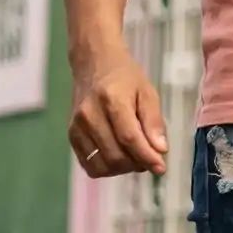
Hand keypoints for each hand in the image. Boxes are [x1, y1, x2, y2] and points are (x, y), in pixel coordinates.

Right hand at [70, 49, 168, 178]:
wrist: (94, 64)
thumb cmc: (126, 77)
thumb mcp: (148, 92)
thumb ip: (154, 122)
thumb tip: (160, 151)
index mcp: (112, 100)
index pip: (129, 138)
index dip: (147, 157)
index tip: (161, 168)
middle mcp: (90, 115)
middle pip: (115, 155)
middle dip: (137, 164)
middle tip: (150, 158)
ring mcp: (77, 127)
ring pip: (102, 164)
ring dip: (123, 169)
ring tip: (135, 157)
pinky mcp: (71, 135)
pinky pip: (89, 164)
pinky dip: (107, 168)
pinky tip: (119, 157)